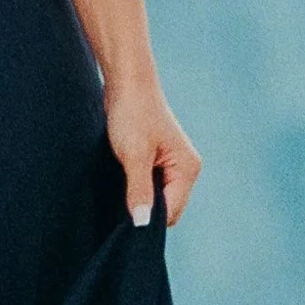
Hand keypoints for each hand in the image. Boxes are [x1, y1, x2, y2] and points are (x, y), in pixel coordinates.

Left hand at [104, 73, 199, 226]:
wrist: (126, 82)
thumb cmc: (132, 114)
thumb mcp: (134, 156)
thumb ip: (139, 190)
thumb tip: (142, 223)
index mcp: (187, 169)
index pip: (171, 212)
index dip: (148, 218)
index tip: (122, 218)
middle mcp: (185, 169)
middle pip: (166, 207)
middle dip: (144, 208)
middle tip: (117, 201)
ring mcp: (172, 163)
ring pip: (156, 196)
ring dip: (139, 196)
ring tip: (119, 187)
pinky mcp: (158, 158)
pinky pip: (149, 183)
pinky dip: (136, 186)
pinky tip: (121, 180)